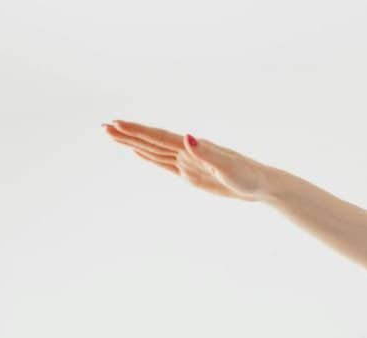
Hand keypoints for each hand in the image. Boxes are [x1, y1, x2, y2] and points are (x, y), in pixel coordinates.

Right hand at [102, 119, 269, 200]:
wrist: (261, 184)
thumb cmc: (248, 176)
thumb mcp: (228, 167)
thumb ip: (207, 153)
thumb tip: (188, 137)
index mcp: (194, 147)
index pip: (160, 137)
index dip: (138, 132)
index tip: (116, 124)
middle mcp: (188, 152)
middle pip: (152, 141)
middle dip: (128, 134)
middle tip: (104, 127)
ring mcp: (188, 162)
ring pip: (154, 151)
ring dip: (134, 143)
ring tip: (113, 135)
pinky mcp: (191, 174)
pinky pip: (164, 164)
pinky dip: (149, 157)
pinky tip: (139, 153)